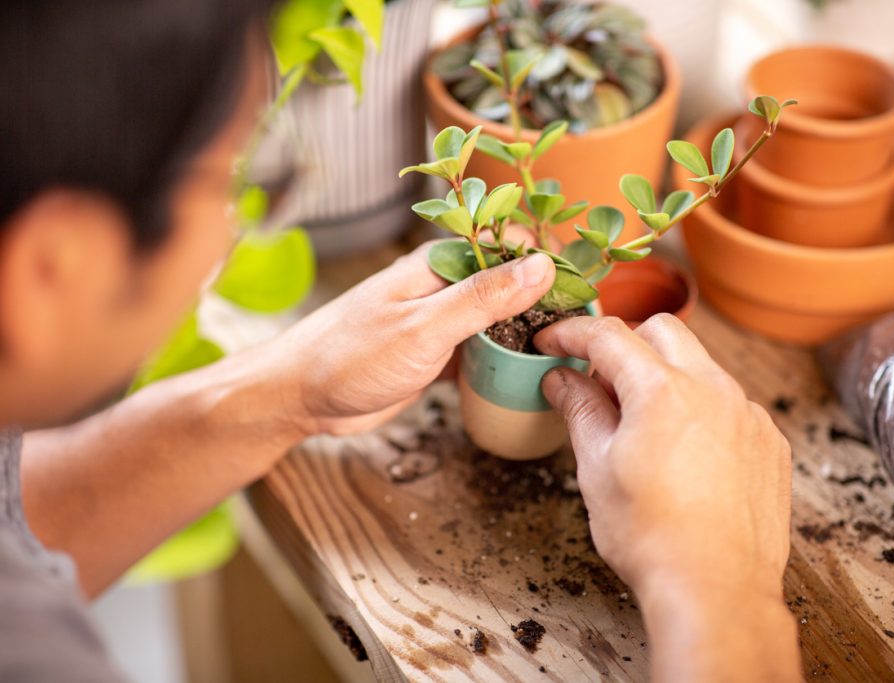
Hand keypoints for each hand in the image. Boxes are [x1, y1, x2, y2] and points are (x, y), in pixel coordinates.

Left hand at [268, 243, 554, 436]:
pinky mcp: (437, 353)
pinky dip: (504, 360)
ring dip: (526, 332)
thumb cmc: (350, 357)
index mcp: (439, 263)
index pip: (509, 245)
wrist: (300, 398)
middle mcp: (443, 286)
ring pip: (499, 318)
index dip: (548, 262)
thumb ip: (483, 297)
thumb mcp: (424, 328)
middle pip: (509, 281)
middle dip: (545, 300)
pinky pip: (482, 349)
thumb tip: (541, 265)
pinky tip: (526, 376)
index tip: (581, 291)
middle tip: (579, 332)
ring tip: (562, 354)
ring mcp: (441, 320)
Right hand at [535, 314, 798, 681]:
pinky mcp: (769, 442)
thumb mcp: (596, 469)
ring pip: (702, 365)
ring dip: (667, 377)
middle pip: (663, 330)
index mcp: (662, 389)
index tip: (552, 341)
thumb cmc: (651, 536)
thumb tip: (561, 378)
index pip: (609, 335)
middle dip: (626, 343)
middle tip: (600, 382)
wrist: (716, 589)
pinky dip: (702, 410)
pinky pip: (731, 403)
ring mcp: (748, 414)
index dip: (572, 332)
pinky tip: (685, 454)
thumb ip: (580, 410)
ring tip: (643, 427)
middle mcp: (714, 388)